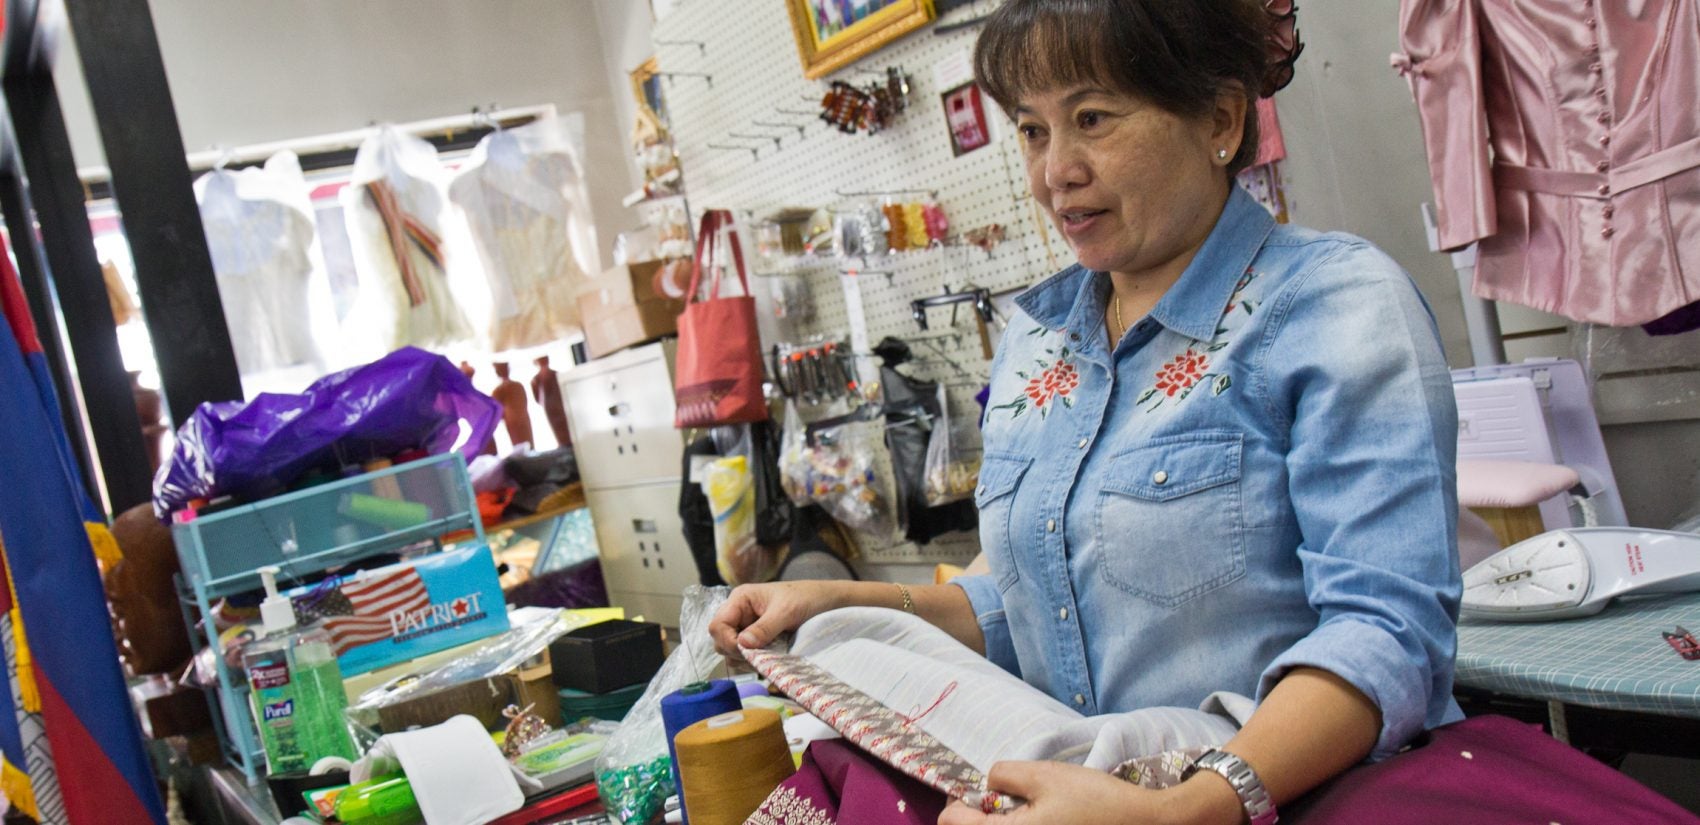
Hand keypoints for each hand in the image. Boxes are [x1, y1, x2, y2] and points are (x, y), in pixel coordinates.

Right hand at [707, 581, 848, 656]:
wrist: (825, 601)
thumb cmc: (806, 598)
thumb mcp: (786, 612)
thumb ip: (764, 628)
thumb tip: (742, 644)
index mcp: (740, 599)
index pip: (717, 625)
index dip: (727, 641)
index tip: (746, 651)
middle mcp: (739, 612)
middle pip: (719, 639)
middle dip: (735, 652)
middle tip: (758, 656)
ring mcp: (746, 626)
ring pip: (730, 650)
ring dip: (744, 658)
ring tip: (766, 657)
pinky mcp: (755, 638)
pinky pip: (743, 655)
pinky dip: (752, 661)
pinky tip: (768, 658)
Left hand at [937, 761, 1240, 824]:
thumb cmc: (1096, 802)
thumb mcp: (1046, 775)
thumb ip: (1005, 775)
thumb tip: (986, 784)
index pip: (953, 824)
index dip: (960, 805)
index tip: (980, 794)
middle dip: (981, 819)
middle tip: (1004, 803)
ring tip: (1030, 814)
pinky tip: (1048, 823)